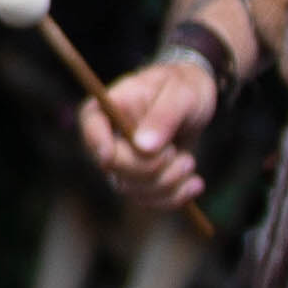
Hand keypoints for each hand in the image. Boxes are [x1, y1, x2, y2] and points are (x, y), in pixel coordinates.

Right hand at [91, 53, 216, 210]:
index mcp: (112, 105)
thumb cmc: (184, 86)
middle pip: (114, 166)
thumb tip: (143, 148)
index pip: (91, 124)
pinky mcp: (140, 179)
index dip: (96, 142)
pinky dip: (174, 197)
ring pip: (132, 189)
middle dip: (150, 167)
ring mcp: (123, 160)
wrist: (196, 100)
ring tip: (189, 162)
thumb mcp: (182, 93)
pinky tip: (194, 184)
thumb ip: (163, 117)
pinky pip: (148, 201)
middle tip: (176, 152)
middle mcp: (110, 135)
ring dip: (167, 183)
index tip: (109, 156)